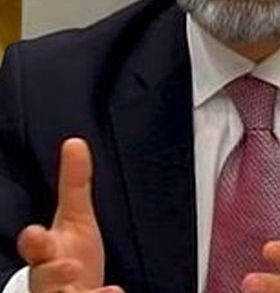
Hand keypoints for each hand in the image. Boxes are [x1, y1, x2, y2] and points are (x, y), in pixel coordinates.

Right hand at [17, 138, 118, 292]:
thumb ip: (74, 184)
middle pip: (43, 278)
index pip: (33, 247)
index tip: (37, 233)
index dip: (33, 241)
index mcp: (46, 252)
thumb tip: (75, 142)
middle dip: (52, 272)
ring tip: (106, 291)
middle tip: (70, 266)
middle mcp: (50, 279)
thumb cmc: (71, 253)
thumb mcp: (76, 217)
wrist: (76, 292)